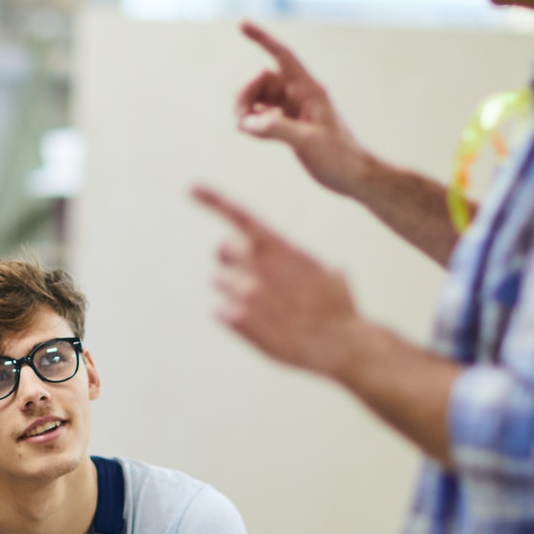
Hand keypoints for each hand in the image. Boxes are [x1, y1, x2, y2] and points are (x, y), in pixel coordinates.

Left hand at [193, 185, 369, 379]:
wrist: (341, 346)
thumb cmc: (339, 307)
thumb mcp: (327, 271)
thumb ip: (300, 260)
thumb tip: (302, 260)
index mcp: (282, 248)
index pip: (242, 216)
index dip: (214, 200)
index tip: (191, 187)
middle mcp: (259, 265)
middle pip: (222, 249)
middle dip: (231, 258)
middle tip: (249, 273)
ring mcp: (246, 292)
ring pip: (218, 282)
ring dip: (235, 292)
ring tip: (266, 309)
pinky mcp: (237, 319)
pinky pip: (220, 311)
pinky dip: (235, 318)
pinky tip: (261, 326)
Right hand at [234, 21, 368, 196]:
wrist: (352, 176)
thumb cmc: (338, 157)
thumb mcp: (308, 143)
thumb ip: (278, 129)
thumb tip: (248, 122)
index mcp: (309, 90)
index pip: (282, 56)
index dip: (262, 38)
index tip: (241, 24)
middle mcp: (300, 94)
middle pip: (262, 80)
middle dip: (246, 95)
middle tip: (243, 122)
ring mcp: (294, 108)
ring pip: (259, 96)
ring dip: (247, 109)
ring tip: (248, 130)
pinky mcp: (289, 123)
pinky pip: (263, 112)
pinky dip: (253, 120)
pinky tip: (256, 133)